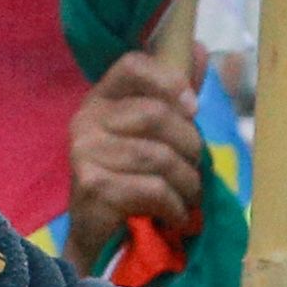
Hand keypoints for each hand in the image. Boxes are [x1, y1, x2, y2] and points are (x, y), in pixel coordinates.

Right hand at [62, 48, 208, 274]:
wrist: (97, 238)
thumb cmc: (130, 180)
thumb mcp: (150, 135)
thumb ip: (173, 96)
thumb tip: (201, 49)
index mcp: (100, 99)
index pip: (132, 64)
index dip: (169, 80)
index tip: (193, 108)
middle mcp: (86, 121)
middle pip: (157, 115)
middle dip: (190, 146)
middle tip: (195, 170)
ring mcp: (85, 154)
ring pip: (160, 157)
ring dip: (188, 184)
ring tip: (188, 198)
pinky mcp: (92, 187)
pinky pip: (153, 189)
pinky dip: (175, 207)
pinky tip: (174, 216)